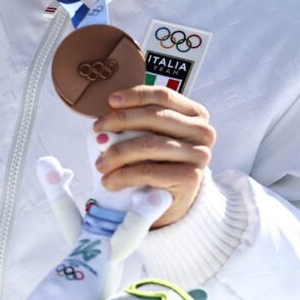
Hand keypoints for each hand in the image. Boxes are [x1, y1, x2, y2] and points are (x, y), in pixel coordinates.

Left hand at [92, 86, 215, 228]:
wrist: (167, 203)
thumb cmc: (156, 163)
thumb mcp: (149, 135)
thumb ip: (136, 121)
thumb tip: (106, 116)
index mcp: (194, 114)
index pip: (163, 96)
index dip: (135, 95)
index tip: (111, 101)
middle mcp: (202, 132)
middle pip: (154, 117)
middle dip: (120, 121)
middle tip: (97, 130)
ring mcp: (199, 155)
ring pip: (149, 144)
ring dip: (117, 152)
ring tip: (100, 163)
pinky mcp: (190, 178)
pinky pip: (148, 171)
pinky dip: (123, 176)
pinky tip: (109, 181)